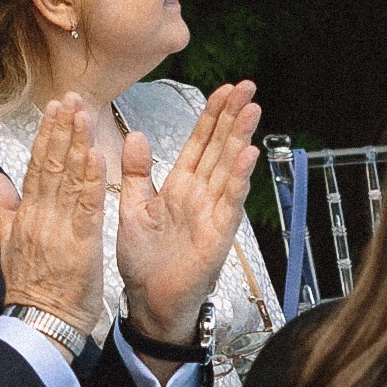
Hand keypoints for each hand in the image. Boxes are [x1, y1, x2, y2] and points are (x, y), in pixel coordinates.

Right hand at [0, 94, 107, 337]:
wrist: (38, 321)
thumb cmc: (30, 286)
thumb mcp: (7, 243)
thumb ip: (2, 206)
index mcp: (25, 214)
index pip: (36, 165)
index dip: (46, 135)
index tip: (53, 108)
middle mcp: (39, 215)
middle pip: (51, 163)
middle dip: (62, 128)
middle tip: (70, 97)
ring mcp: (58, 227)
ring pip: (68, 178)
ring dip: (77, 142)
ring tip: (84, 112)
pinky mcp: (80, 242)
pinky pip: (86, 204)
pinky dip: (91, 178)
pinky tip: (97, 154)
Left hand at [116, 81, 259, 348]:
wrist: (149, 301)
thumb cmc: (144, 260)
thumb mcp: (133, 208)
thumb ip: (136, 172)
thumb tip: (134, 134)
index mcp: (179, 186)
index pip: (198, 143)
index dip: (211, 116)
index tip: (224, 89)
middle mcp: (200, 194)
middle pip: (219, 148)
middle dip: (232, 116)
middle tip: (247, 86)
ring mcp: (213, 212)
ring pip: (229, 167)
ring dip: (241, 138)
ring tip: (253, 109)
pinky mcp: (219, 233)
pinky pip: (230, 200)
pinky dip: (240, 177)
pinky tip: (249, 154)